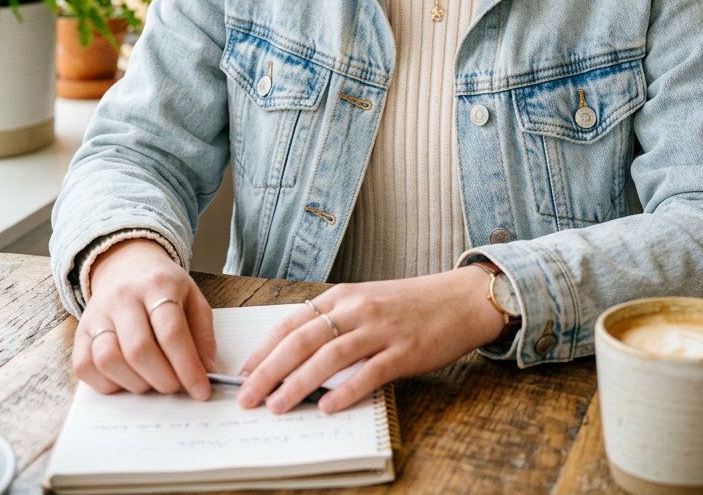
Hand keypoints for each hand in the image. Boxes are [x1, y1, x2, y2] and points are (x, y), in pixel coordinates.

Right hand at [73, 239, 215, 399]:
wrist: (126, 264)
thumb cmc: (164, 287)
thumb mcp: (193, 297)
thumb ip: (203, 332)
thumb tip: (207, 371)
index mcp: (158, 284)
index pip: (172, 331)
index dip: (188, 366)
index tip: (201, 391)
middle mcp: (123, 296)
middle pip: (139, 349)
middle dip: (162, 379)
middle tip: (176, 387)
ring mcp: (97, 313)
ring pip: (108, 359)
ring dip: (135, 383)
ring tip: (152, 382)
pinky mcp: (79, 331)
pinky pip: (84, 367)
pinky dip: (107, 383)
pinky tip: (127, 379)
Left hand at [235, 267, 504, 414]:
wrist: (460, 299)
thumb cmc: (410, 304)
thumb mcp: (366, 301)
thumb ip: (334, 322)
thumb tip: (295, 355)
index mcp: (343, 295)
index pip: (293, 322)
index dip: (264, 348)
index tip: (243, 372)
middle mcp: (357, 308)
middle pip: (303, 340)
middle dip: (269, 370)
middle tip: (247, 396)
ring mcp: (380, 329)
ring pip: (328, 357)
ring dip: (298, 383)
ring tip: (277, 406)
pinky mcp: (404, 351)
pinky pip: (368, 373)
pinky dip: (344, 391)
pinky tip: (326, 407)